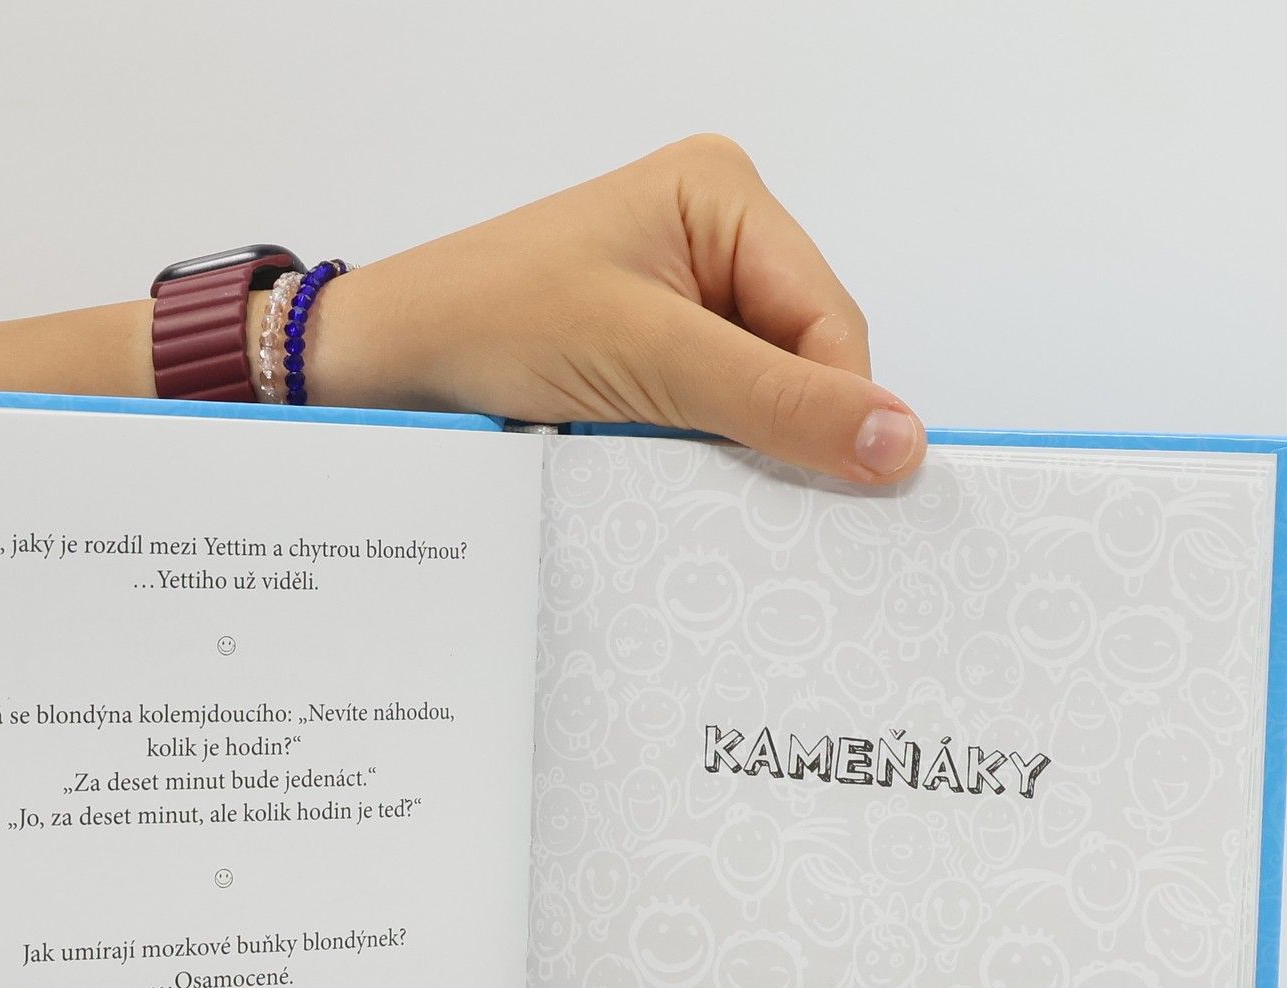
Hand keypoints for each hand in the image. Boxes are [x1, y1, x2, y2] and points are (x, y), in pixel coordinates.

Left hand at [309, 134, 926, 484]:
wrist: (383, 366)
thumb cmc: (491, 324)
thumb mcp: (649, 360)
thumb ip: (778, 401)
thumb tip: (902, 441)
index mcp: (724, 195)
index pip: (831, 320)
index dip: (837, 409)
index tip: (843, 492)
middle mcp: (713, 237)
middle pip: (803, 360)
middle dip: (779, 427)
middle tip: (741, 489)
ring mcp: (680, 300)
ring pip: (760, 399)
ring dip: (733, 447)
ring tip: (679, 470)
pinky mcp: (649, 357)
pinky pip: (712, 417)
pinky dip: (698, 454)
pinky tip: (660, 470)